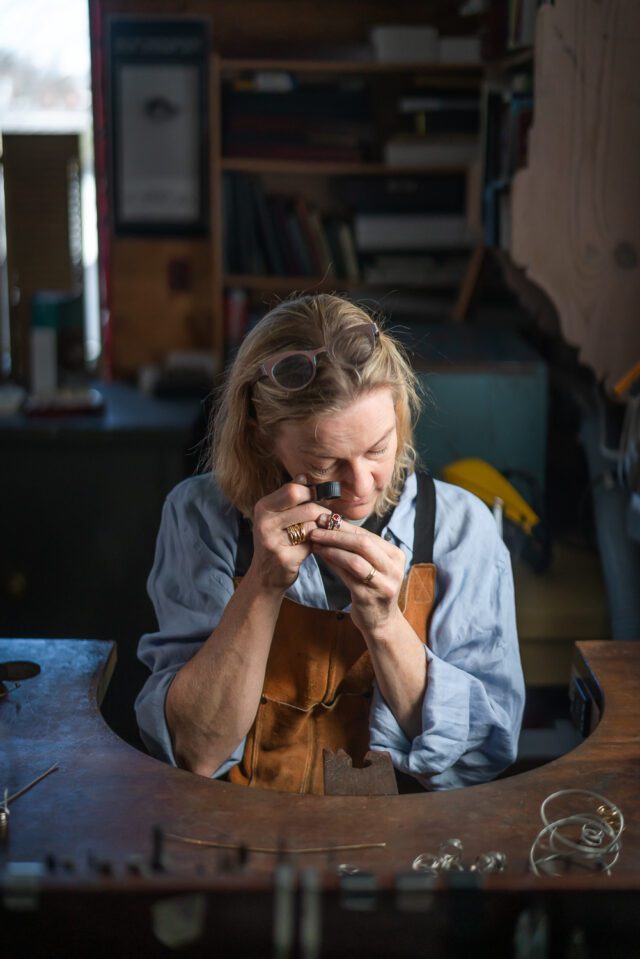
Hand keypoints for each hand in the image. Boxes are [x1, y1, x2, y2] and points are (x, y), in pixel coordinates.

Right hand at [250, 475, 331, 591]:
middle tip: (327, 519)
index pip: (294, 490)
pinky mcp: (284, 557)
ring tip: (320, 532)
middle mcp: (264, 522)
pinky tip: (315, 546)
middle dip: (322, 513)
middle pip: (308, 508)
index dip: (312, 494)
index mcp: (263, 507)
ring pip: (312, 525)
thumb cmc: (277, 541)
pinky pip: (312, 543)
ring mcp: (272, 541)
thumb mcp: (278, 516)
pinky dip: (318, 543)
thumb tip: (304, 476)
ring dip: (321, 529)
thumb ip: (291, 497)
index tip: (319, 500)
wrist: (266, 576)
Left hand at [308, 519, 405, 635]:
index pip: (367, 534)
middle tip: (316, 529)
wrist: (381, 622)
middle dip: (336, 534)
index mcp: (396, 556)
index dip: (344, 525)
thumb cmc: (373, 588)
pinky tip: (321, 557)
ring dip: (332, 549)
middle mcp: (393, 569)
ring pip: (354, 560)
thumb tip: (331, 523)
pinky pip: (347, 577)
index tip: (324, 518)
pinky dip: (332, 564)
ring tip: (315, 542)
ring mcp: (383, 585)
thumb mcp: (374, 565)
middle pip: (363, 544)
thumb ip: (360, 548)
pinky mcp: (368, 598)